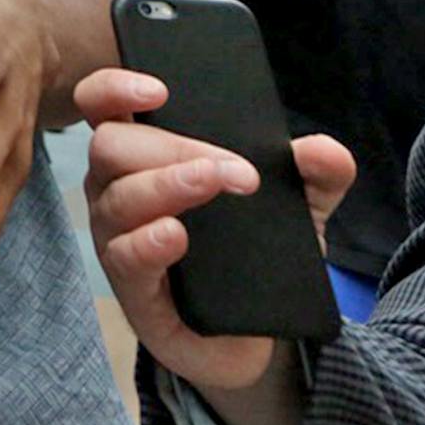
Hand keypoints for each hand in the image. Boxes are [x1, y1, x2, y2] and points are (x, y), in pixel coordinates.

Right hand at [77, 68, 354, 392]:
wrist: (249, 337)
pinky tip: (178, 235)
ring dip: (170, 184)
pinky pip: (125, 255)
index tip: (159, 90)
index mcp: (143, 154)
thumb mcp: (297, 210)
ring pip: (118, 196)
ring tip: (221, 184)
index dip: (116, 87)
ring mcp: (117, 237)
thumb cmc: (251, 256)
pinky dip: (150, 241)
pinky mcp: (132, 288)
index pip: (103, 105)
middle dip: (176, 147)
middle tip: (238, 170)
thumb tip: (321, 150)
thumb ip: (316, 176)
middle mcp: (117, 189)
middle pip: (111, 144)